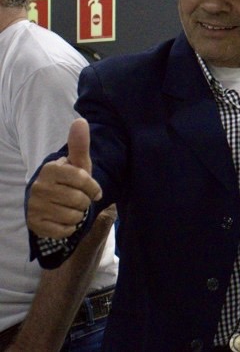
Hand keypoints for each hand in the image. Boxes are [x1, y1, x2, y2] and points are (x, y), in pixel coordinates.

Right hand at [26, 119, 101, 238]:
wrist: (51, 202)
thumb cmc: (70, 181)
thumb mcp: (78, 163)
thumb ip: (79, 144)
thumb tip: (80, 120)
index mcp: (50, 169)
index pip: (82, 179)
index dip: (93, 187)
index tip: (93, 190)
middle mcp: (38, 187)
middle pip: (79, 200)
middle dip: (85, 202)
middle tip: (79, 199)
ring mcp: (34, 206)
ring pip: (73, 216)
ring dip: (78, 215)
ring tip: (72, 208)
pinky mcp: (34, 225)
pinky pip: (64, 230)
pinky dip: (70, 227)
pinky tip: (64, 220)